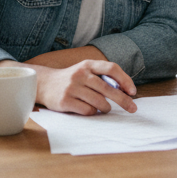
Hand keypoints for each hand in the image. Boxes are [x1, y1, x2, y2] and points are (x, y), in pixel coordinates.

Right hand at [0, 58, 136, 115]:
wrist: (44, 84)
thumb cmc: (72, 80)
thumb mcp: (85, 71)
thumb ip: (103, 77)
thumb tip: (125, 91)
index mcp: (88, 65)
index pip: (111, 68)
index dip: (125, 80)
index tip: (132, 92)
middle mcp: (80, 74)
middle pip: (108, 89)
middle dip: (123, 100)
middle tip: (132, 108)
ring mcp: (72, 88)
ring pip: (99, 102)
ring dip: (106, 108)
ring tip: (105, 108)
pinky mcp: (65, 101)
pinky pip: (88, 111)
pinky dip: (93, 112)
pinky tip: (90, 110)